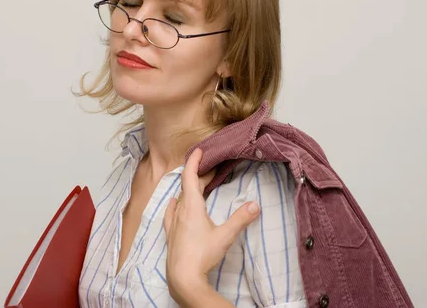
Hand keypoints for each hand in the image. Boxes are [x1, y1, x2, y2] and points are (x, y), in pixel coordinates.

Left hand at [162, 148, 260, 306]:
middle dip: (198, 175)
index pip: (190, 177)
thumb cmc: (202, 254)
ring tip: (198, 187)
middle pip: (187, 187)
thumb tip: (255, 205)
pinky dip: (175, 204)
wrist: (182, 277)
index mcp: (191, 206)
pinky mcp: (171, 234)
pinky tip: (174, 204)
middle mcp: (180, 211)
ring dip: (188, 190)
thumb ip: (241, 219)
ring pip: (179, 199)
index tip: (197, 150)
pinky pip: (171, 212)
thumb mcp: (225, 235)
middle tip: (210, 170)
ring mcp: (173, 223)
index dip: (193, 162)